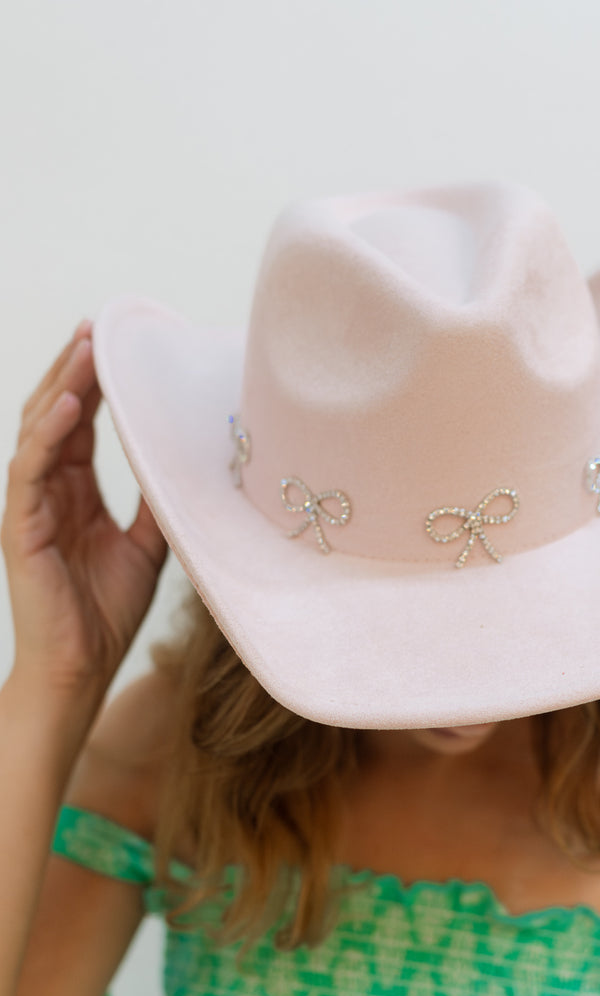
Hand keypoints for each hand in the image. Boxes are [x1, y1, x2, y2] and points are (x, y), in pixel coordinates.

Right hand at [1, 320, 167, 705]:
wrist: (82, 668)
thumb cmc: (106, 613)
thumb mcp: (145, 547)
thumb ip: (153, 503)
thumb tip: (180, 466)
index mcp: (73, 493)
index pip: (79, 425)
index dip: (93, 384)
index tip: (113, 344)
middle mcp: (47, 492)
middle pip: (55, 415)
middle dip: (74, 370)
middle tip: (96, 326)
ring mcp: (30, 507)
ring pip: (39, 432)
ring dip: (62, 388)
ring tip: (85, 348)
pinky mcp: (21, 528)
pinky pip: (29, 472)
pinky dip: (47, 436)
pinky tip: (69, 406)